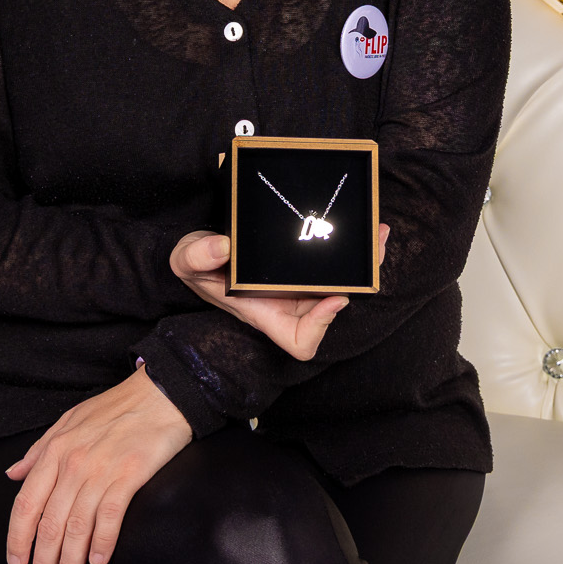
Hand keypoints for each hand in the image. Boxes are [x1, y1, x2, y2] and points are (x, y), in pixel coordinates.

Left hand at [4, 366, 190, 563]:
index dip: (18, 539)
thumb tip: (13, 473)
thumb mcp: (68, 421)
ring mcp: (100, 470)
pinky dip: (102, 543)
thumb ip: (38, 450)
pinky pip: (109, 516)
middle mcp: (73, 464)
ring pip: (76, 528)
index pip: (26, 504)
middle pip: (49, 525)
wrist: (160, 393)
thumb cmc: (115, 407)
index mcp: (54, 451)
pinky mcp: (129, 475)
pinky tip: (98, 562)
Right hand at [169, 223, 390, 360]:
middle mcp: (288, 302)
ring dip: (363, 262)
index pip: (300, 340)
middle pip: (332, 307)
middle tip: (372, 250)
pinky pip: (335, 262)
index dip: (321, 327)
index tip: (334, 298)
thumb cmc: (197, 262)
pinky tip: (363, 223)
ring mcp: (298, 283)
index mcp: (264, 312)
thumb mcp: (185, 260)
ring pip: (341, 283)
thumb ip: (196, 256)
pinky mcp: (303, 262)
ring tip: (377, 231)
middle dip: (358, 282)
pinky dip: (352, 247)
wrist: (203, 243)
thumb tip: (223, 246)